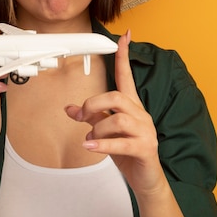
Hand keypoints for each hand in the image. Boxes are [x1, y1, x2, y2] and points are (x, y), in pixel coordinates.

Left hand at [65, 31, 166, 194]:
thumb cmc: (128, 152)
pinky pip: (121, 143)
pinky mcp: (145, 148)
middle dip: (93, 103)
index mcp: (131, 106)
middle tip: (81, 115)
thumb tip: (70, 108)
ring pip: (118, 119)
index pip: (126, 76)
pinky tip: (90, 146)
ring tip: (91, 138)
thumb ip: (91, 118)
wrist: (146, 178)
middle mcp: (140, 114)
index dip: (124, 56)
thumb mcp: (106, 132)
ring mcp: (145, 131)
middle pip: (116, 96)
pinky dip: (102, 145)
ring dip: (98, 128)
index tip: (123, 37)